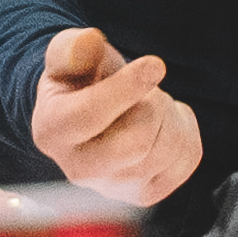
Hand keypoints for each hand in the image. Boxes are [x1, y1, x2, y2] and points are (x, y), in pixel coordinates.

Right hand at [30, 28, 201, 203]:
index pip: (89, 117)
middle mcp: (78, 171)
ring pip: (166, 149)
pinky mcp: (146, 194)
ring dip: (168, 116)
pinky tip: (160, 127)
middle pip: (136, 140)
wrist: (93, 117)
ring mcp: (114, 189)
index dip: (125, 88)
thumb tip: (89, 42)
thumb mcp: (69, 56)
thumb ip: (73, 47)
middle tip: (145, 90)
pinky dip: (184, 133)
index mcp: (52, 132)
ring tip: (147, 106)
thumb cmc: (81, 82)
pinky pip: (186, 158)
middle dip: (151, 105)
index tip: (155, 64)